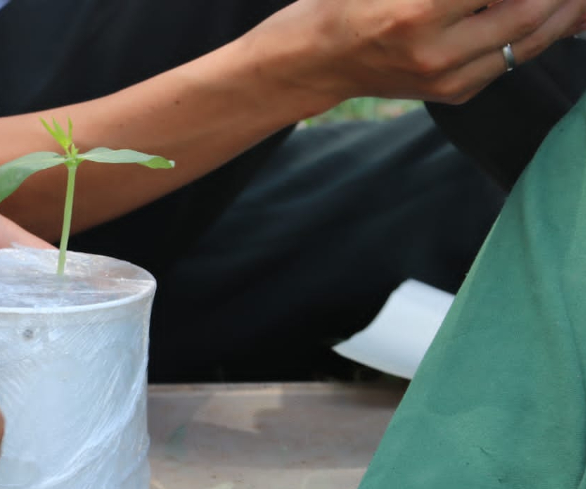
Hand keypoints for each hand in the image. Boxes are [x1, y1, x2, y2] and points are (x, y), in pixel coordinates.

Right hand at [266, 0, 585, 103]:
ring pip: (532, 40)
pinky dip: (541, 28)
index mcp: (417, 11)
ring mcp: (448, 79)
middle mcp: (437, 52)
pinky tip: (555, 8)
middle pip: (533, 10)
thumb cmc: (346, 3)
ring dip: (566, 7)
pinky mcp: (456, 92)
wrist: (315, 61)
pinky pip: (512, 57)